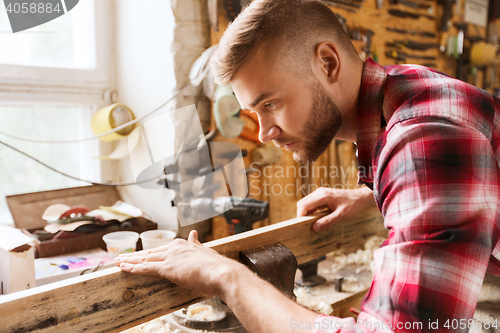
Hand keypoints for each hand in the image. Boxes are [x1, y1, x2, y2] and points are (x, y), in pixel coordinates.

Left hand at [114, 230, 241, 295]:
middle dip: (134, 256)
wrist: (222, 272)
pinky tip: (123, 268)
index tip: (139, 254)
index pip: (161, 250)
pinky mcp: (167, 268)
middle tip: (121, 257)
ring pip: (145, 259)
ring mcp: (170, 257)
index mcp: (184, 244)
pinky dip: (133, 268)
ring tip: (117, 262)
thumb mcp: (205, 252)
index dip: (148, 253)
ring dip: (130, 261)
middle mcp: (175, 248)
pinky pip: (146, 268)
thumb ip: (196, 244)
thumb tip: (193, 234)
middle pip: (150, 253)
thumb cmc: (216, 267)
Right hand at [297, 186, 375, 231]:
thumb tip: (315, 228)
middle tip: (307, 225)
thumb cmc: (353, 205)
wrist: (360, 197)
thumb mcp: (341, 215)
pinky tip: (317, 218)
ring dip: (306, 213)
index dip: (301, 216)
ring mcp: (320, 193)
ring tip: (312, 222)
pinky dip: (311, 210)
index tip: (303, 226)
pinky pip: (311, 202)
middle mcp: (319, 192)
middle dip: (302, 214)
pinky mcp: (322, 195)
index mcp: (323, 196)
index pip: (304, 205)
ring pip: (306, 202)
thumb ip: (328, 222)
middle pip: (302, 203)